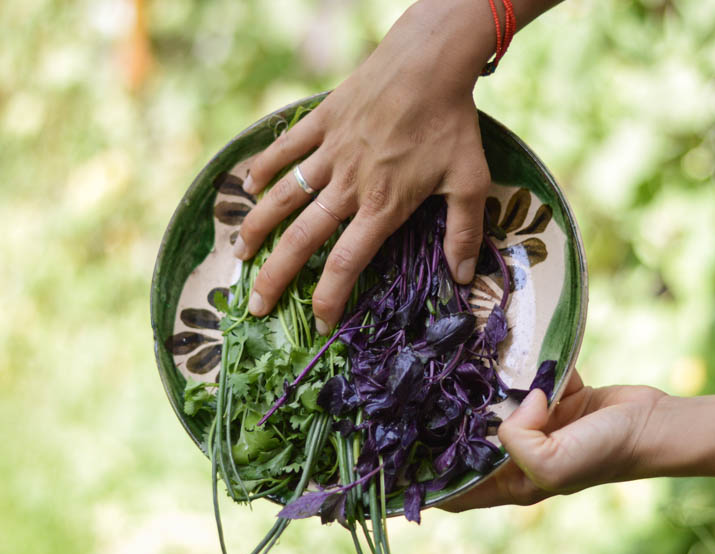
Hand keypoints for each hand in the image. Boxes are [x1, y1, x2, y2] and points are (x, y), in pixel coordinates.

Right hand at [234, 0, 495, 332]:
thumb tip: (463, 276)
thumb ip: (464, 231)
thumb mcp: (470, 181)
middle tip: (256, 303)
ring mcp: (330, 153)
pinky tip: (248, 185)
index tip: (320, 323)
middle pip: (300, 239)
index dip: (329, 298)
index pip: (346, 263)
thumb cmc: (452, 124)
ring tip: (238, 254)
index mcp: (382, 206)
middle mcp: (348, 185)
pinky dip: (263, 167)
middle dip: (275, 277)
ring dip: (256, 228)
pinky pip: (284, 148)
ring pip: (283, 197)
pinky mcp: (322, 122)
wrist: (430, 64)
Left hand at [441, 370, 666, 510]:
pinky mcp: (556, 399)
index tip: (399, 457)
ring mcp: (539, 425)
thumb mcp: (555, 462)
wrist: (654, 423)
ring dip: (494, 385)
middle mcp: (521, 454)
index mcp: (514, 482)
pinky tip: (532, 357)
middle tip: (422, 391)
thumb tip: (515, 404)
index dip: (428, 482)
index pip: (458, 491)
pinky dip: (534, 368)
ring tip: (470, 361)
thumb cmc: (606, 451)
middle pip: (472, 442)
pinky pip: (532, 379)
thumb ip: (519, 442)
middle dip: (451, 421)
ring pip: (500, 404)